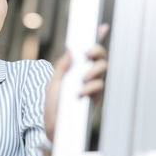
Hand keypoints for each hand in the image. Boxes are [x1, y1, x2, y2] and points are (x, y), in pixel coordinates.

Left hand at [44, 24, 108, 141]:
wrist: (53, 128)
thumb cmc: (52, 106)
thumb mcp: (53, 83)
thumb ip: (62, 67)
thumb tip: (71, 51)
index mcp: (76, 69)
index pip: (88, 52)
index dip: (96, 38)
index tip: (101, 26)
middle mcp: (87, 75)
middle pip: (100, 57)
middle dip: (97, 50)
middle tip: (88, 53)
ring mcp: (93, 86)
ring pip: (103, 69)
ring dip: (94, 70)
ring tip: (83, 78)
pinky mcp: (96, 98)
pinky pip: (100, 86)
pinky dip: (91, 86)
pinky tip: (81, 91)